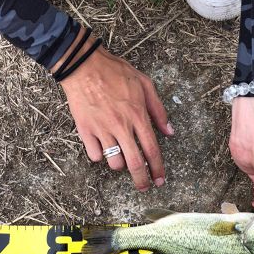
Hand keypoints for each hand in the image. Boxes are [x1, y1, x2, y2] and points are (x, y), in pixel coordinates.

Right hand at [52, 31, 173, 190]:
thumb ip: (159, 110)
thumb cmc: (115, 72)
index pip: (152, 150)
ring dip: (120, 164)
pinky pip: (95, 155)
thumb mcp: (144, 84)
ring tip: (121, 157)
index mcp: (138, 116)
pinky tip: (103, 147)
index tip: (159, 180)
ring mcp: (102, 130)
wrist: (83, 65)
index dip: (157, 169)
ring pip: (114, 163)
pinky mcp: (85, 130)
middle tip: (144, 187)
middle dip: (141, 180)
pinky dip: (100, 155)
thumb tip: (169, 132)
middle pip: (135, 163)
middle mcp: (121, 126)